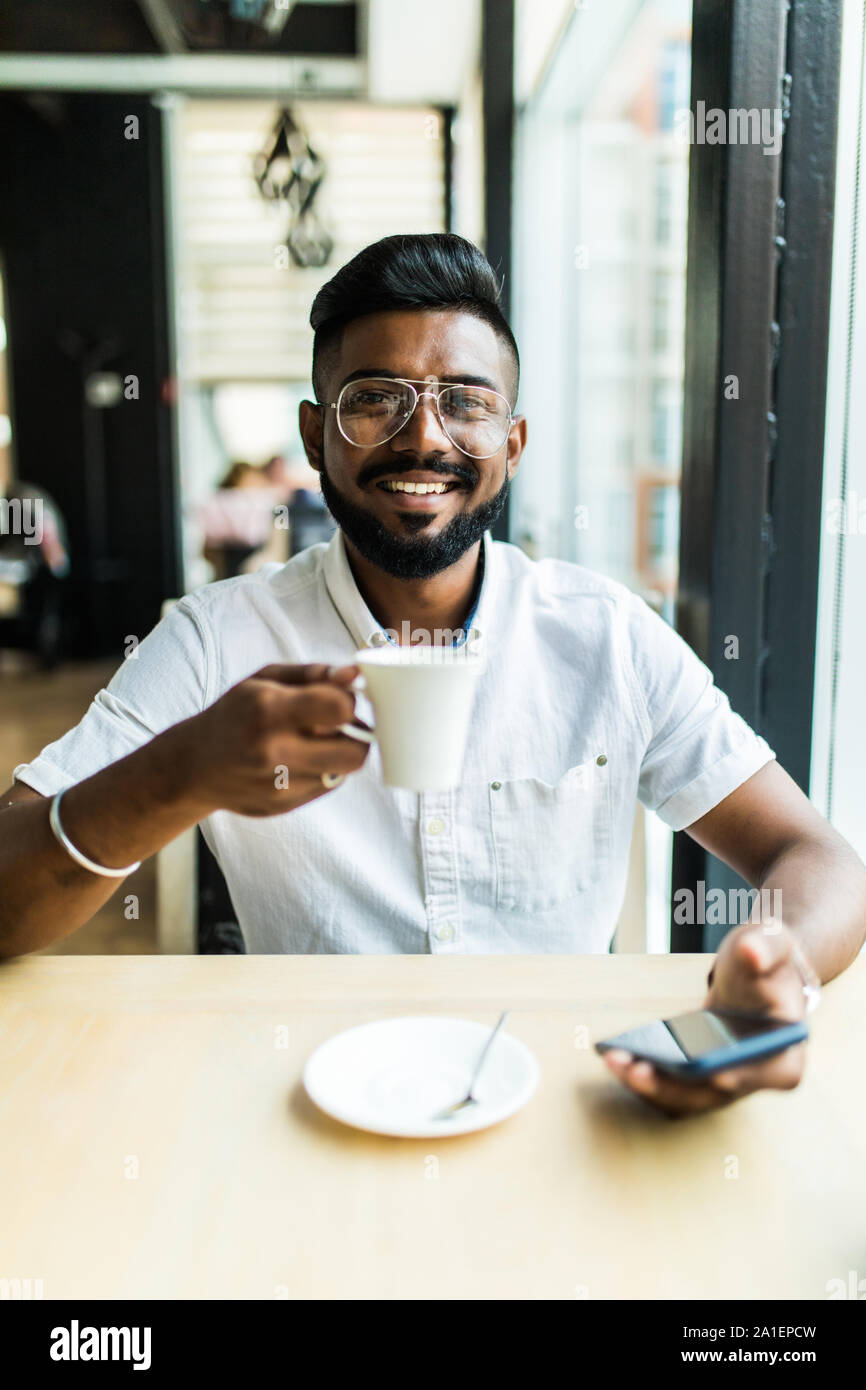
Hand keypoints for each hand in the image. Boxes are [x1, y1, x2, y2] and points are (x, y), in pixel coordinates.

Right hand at [175, 662, 371, 817]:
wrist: (194, 765)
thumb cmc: (235, 713)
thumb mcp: (266, 678)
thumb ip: (315, 674)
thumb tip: (355, 675)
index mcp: (269, 710)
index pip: (341, 708)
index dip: (348, 702)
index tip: (337, 700)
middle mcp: (274, 751)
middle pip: (356, 752)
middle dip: (356, 736)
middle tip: (337, 725)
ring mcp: (279, 785)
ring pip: (344, 771)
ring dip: (339, 753)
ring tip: (313, 741)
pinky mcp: (283, 806)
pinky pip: (327, 786)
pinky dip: (322, 770)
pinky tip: (297, 760)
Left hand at [602, 921, 809, 1116]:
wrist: (753, 972)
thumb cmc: (765, 959)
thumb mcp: (772, 941)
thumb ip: (766, 946)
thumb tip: (753, 952)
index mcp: (786, 1050)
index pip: (771, 1073)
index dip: (745, 1076)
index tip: (716, 1073)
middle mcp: (756, 1076)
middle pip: (716, 1093)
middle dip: (675, 1086)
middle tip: (636, 1068)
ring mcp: (725, 1082)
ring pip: (687, 1097)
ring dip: (650, 1086)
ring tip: (615, 1062)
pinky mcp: (698, 1078)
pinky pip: (670, 1087)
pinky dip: (645, 1077)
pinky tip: (617, 1058)